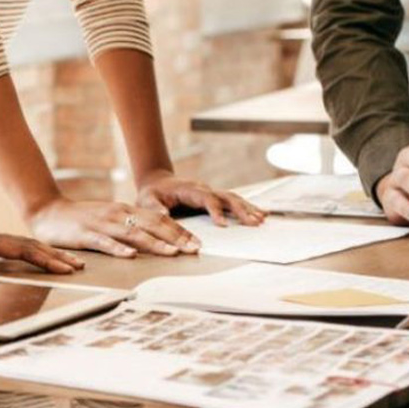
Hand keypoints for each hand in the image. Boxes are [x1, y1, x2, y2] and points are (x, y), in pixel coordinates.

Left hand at [0, 227, 84, 274]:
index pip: (21, 249)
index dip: (43, 259)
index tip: (63, 268)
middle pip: (28, 244)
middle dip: (54, 255)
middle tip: (78, 265)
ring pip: (23, 245)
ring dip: (45, 253)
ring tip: (67, 262)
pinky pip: (13, 248)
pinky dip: (31, 253)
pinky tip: (38, 258)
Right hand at [27, 197, 197, 257]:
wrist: (48, 211)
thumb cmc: (81, 220)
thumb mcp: (110, 220)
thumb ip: (129, 228)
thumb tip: (155, 242)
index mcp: (126, 211)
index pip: (159, 220)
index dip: (180, 231)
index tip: (198, 243)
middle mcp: (118, 214)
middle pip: (153, 225)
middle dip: (177, 238)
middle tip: (196, 249)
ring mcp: (102, 223)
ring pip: (134, 234)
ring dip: (156, 244)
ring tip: (174, 253)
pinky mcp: (85, 234)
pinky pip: (105, 242)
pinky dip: (119, 249)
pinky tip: (132, 256)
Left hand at [136, 171, 265, 226]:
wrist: (156, 183)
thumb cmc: (152, 193)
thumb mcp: (147, 200)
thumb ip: (154, 208)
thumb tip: (163, 215)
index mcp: (189, 190)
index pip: (206, 198)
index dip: (215, 210)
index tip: (222, 225)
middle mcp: (203, 189)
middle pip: (226, 197)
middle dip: (240, 210)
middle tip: (253, 222)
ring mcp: (210, 193)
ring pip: (233, 198)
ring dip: (247, 209)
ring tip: (261, 219)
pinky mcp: (214, 198)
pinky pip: (233, 202)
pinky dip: (247, 207)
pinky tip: (261, 213)